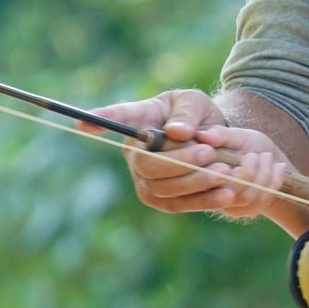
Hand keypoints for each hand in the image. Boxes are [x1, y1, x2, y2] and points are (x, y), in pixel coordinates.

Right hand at [89, 90, 287, 216]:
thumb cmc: (196, 115)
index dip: (100, 120)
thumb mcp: (195, 102)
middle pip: (148, 165)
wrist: (214, 143)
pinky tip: (227, 193)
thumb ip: (187, 113)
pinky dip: (204, 200)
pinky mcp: (161, 200)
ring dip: (196, 181)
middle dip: (180, 161)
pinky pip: (179, 205)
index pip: (118, 117)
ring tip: (224, 171)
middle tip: (209, 151)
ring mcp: (144, 179)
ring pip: (164, 188)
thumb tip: (177, 133)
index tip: (81, 121)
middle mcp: (134, 153)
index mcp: (139, 119)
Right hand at [186, 123, 291, 222]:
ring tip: (267, 156)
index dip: (210, 177)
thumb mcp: (232, 132)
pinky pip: (257, 203)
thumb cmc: (239, 140)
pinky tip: (279, 167)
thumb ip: (219, 134)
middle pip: (221, 193)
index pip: (191, 184)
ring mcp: (219, 203)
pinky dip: (273, 183)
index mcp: (191, 172)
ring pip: (244, 199)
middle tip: (255, 155)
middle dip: (246, 175)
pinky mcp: (238, 210)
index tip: (230, 164)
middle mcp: (199, 193)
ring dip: (262, 176)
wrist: (259, 153)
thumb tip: (204, 136)